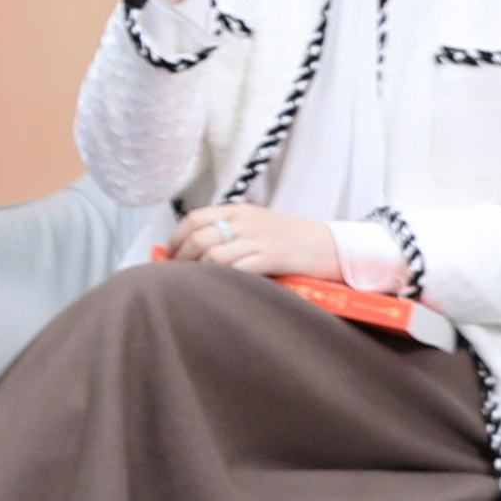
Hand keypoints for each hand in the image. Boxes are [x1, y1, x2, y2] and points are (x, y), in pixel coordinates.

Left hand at [165, 204, 344, 278]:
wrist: (332, 246)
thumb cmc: (293, 239)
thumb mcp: (257, 224)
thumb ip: (229, 231)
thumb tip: (194, 251)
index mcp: (238, 210)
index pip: (194, 219)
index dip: (175, 239)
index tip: (168, 256)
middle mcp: (245, 221)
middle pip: (198, 238)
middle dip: (180, 260)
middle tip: (175, 276)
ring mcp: (258, 239)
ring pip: (212, 255)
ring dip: (197, 273)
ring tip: (192, 285)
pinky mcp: (271, 258)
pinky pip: (236, 269)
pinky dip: (220, 280)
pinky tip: (216, 289)